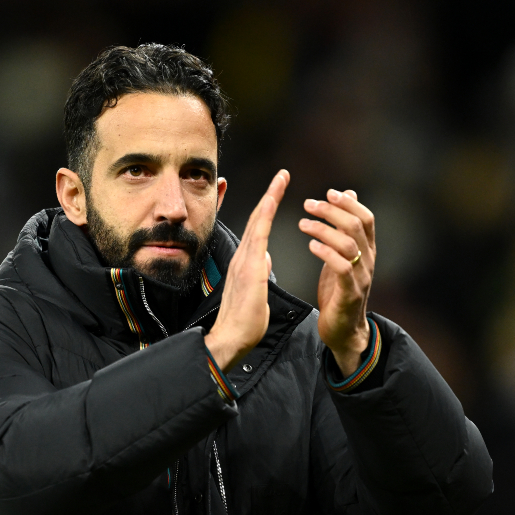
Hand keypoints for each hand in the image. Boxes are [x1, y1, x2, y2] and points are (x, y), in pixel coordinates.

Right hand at [205, 170, 288, 371]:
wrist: (231, 339)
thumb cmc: (244, 323)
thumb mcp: (257, 292)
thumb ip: (259, 273)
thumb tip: (265, 259)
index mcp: (246, 263)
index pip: (258, 230)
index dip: (268, 209)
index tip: (278, 191)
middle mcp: (243, 257)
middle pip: (256, 219)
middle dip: (270, 195)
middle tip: (283, 175)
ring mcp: (245, 261)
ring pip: (257, 221)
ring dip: (269, 197)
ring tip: (282, 178)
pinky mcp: (249, 268)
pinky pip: (258, 235)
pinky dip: (265, 215)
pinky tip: (273, 200)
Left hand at [300, 189, 375, 375]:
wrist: (344, 331)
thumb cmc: (339, 292)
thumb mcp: (343, 256)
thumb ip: (345, 229)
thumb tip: (349, 195)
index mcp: (367, 251)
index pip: (366, 218)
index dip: (349, 203)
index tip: (328, 193)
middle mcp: (368, 261)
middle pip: (356, 225)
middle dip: (332, 211)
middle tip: (308, 205)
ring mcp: (361, 277)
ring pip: (348, 243)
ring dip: (323, 229)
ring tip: (303, 224)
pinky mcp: (350, 293)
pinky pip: (342, 267)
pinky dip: (326, 253)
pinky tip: (311, 246)